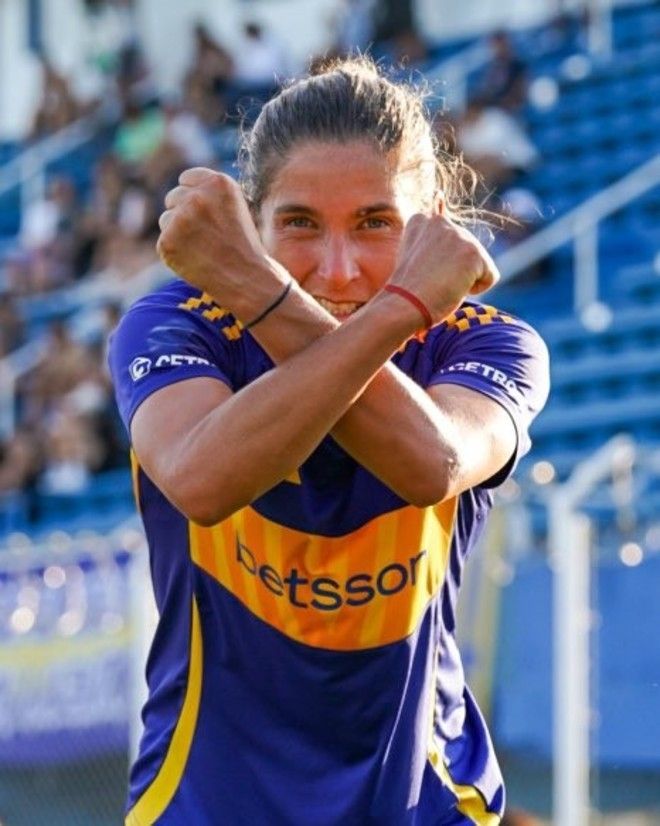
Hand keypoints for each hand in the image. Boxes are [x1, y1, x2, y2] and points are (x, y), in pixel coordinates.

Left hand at [157, 168, 278, 309]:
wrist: (248, 279)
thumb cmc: (242, 245)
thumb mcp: (234, 206)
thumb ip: (209, 193)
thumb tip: (179, 189)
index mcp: (218, 182)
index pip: (186, 178)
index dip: (193, 196)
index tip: (205, 214)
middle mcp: (198, 196)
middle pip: (173, 197)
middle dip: (184, 214)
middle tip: (206, 235)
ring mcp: (181, 219)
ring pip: (166, 219)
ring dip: (178, 232)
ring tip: (203, 248)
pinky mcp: (168, 241)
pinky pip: (163, 241)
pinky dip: (175, 252)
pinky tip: (196, 260)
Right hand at [388, 204, 499, 324]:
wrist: (402, 306)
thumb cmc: (406, 290)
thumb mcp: (414, 255)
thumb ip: (429, 236)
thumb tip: (438, 196)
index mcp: (420, 220)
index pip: (449, 242)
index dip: (439, 265)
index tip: (421, 272)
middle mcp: (440, 221)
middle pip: (466, 252)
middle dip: (453, 271)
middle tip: (430, 281)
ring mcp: (458, 235)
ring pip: (478, 265)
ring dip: (463, 280)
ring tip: (439, 284)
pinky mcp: (472, 252)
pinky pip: (490, 277)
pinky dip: (475, 289)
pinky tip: (452, 288)